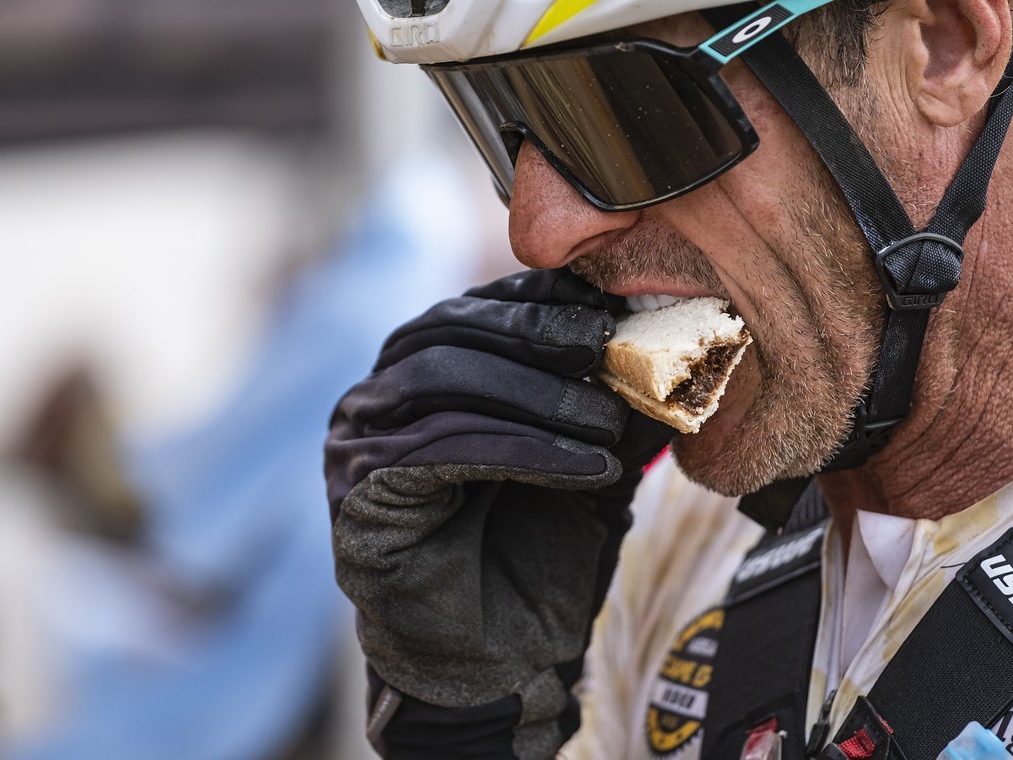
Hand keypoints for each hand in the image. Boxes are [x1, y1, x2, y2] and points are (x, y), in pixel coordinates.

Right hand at [325, 269, 674, 758]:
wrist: (498, 660)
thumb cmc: (533, 554)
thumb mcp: (581, 459)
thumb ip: (600, 401)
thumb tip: (658, 335)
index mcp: (414, 379)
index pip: (466, 311)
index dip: (532, 300)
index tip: (601, 302)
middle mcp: (372, 402)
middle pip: (445, 333)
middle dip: (532, 336)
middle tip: (606, 347)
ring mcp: (354, 446)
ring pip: (440, 381)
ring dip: (534, 396)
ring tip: (607, 422)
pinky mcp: (357, 494)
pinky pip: (440, 448)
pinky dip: (522, 450)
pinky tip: (587, 467)